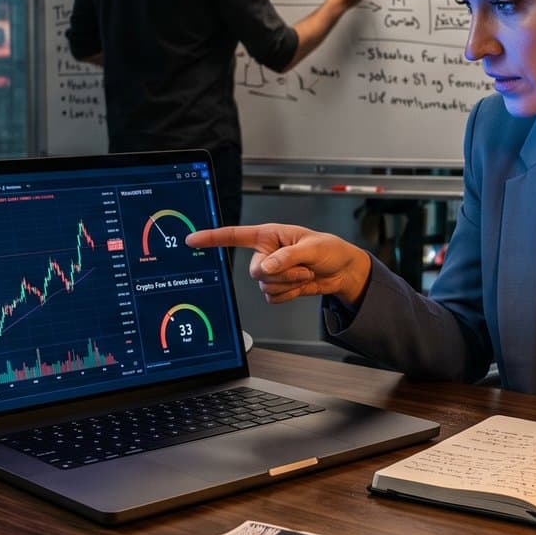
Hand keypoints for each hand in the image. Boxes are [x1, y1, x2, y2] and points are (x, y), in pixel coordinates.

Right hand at [184, 224, 372, 304]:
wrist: (342, 271)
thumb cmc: (329, 249)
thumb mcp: (311, 249)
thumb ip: (286, 257)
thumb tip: (264, 268)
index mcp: (268, 235)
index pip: (234, 236)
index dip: (212, 238)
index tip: (192, 240)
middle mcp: (265, 254)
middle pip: (255, 271)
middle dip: (280, 273)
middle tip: (301, 267)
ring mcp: (271, 272)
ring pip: (265, 287)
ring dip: (289, 284)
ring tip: (305, 273)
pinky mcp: (278, 288)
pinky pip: (273, 299)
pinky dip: (290, 295)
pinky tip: (302, 284)